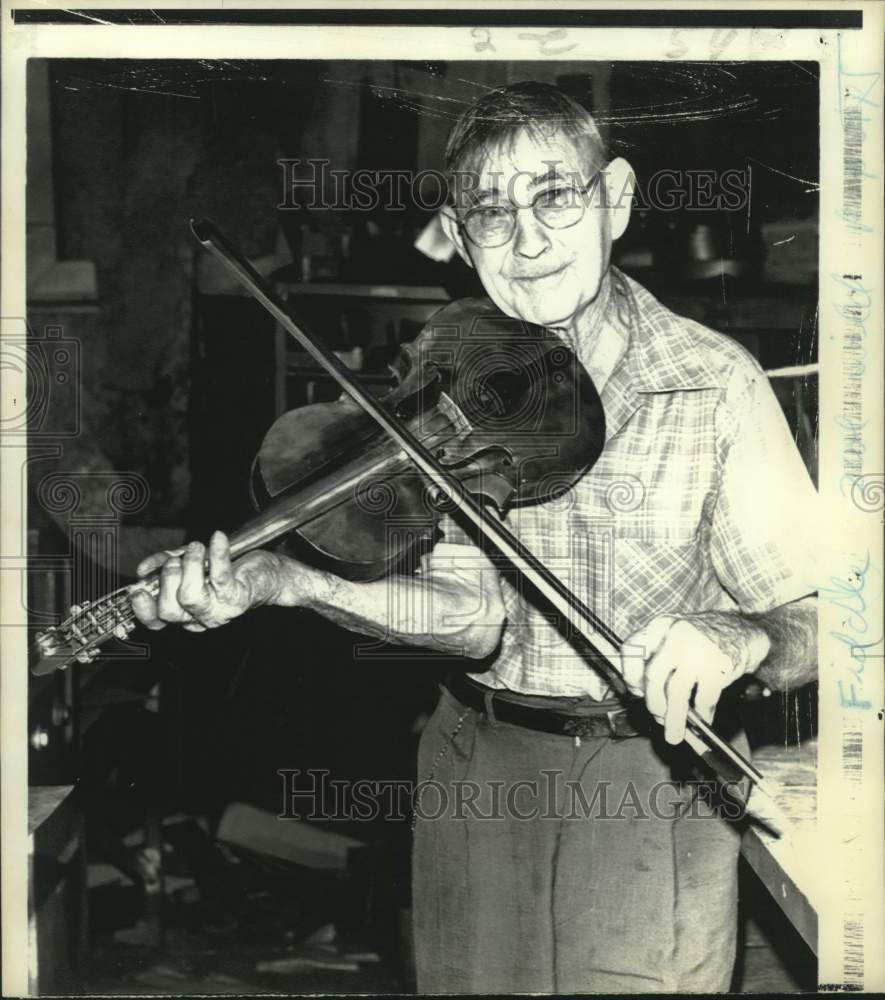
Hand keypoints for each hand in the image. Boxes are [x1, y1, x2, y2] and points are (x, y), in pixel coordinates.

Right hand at [130, 531, 275, 632]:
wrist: (269, 573)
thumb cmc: (229, 568)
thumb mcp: (192, 565)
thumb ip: (166, 565)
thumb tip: (143, 569)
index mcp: (186, 613)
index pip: (157, 622)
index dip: (143, 609)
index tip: (137, 590)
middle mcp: (201, 618)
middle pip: (169, 611)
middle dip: (168, 578)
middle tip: (179, 558)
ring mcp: (220, 612)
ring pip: (190, 597)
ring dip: (191, 564)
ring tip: (199, 547)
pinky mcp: (237, 599)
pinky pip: (220, 577)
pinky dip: (218, 553)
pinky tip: (218, 538)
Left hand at [621, 612, 769, 744]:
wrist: (747, 631)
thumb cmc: (705, 640)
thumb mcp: (676, 636)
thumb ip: (658, 659)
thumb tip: (645, 697)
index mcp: (661, 625)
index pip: (631, 648)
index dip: (630, 675)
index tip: (637, 691)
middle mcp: (676, 635)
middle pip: (652, 676)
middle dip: (653, 703)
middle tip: (658, 717)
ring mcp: (697, 651)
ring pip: (676, 692)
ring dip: (674, 719)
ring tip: (674, 735)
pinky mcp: (718, 667)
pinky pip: (703, 700)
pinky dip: (702, 716)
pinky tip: (703, 721)